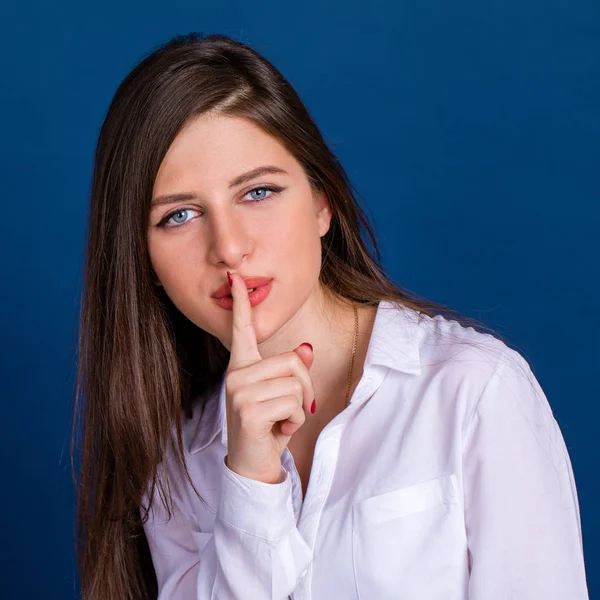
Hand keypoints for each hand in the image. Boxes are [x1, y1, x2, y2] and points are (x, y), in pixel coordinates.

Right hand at [224, 272, 314, 483]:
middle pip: (294, 361)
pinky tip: (278, 431)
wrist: (253, 464)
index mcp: (242, 366)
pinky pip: (293, 405)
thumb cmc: (268, 426)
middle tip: (294, 410)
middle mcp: (236, 374)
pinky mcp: (248, 409)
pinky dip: (295, 422)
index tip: (234, 278)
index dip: (242, 303)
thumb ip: (293, 371)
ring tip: (281, 421)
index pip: (242, 329)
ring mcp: (239, 391)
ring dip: (299, 409)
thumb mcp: (282, 395)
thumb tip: (307, 349)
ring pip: (296, 384)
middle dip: (305, 388)